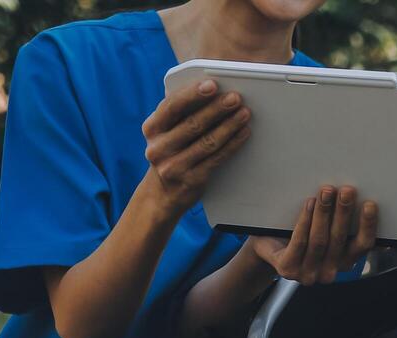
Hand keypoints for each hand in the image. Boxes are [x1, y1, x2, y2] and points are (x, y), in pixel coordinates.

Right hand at [142, 79, 252, 217]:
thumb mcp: (165, 132)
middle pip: (192, 124)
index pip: (172, 106)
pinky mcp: (191, 180)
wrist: (162, 194)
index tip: (212, 84)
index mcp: (152, 128)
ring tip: (244, 113)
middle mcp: (159, 147)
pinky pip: (216, 158)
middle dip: (217, 109)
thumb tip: (212, 90)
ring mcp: (173, 166)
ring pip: (207, 142)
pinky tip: (243, 133)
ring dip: (229, 126)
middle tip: (235, 97)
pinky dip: (232, 144)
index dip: (192, 94)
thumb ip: (180, 113)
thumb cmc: (170, 153)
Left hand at [250, 185, 378, 285]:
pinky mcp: (288, 269)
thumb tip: (353, 193)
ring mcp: (308, 274)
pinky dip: (305, 221)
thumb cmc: (302, 234)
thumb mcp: (326, 229)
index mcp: (344, 263)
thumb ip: (340, 220)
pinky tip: (309, 203)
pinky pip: (299, 242)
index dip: (368, 226)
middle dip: (344, 212)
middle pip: (339, 240)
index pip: (362, 246)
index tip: (370, 204)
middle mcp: (329, 273)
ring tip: (326, 191)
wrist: (268, 247)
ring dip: (324, 213)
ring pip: (319, 240)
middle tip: (346, 190)